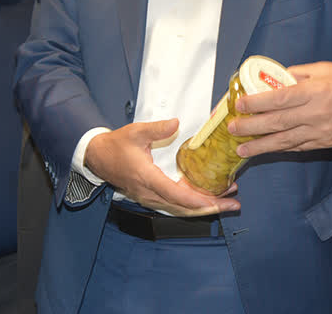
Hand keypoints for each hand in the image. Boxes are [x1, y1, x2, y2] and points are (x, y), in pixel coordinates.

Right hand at [86, 119, 240, 216]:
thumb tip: (176, 123)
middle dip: (210, 207)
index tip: (214, 201)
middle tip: (233, 206)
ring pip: (180, 208)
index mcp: (146, 177)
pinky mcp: (151, 196)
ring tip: (228, 202)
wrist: (97, 157)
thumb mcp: (136, 132)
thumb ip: (157, 129)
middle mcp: (149, 192)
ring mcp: (149, 197)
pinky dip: (193, 204)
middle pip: (182, 207)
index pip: (173, 194)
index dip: (194, 200)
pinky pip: (175, 205)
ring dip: (204, 207)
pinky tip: (208, 199)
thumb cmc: (116, 145)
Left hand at [228, 62, 331, 156]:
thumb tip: (274, 78)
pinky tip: (267, 149)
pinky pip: (298, 147)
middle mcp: (316, 114)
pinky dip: (281, 149)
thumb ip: (298, 74)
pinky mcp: (325, 143)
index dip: (256, 103)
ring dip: (261, 146)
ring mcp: (320, 132)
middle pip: (277, 122)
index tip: (239, 104)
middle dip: (251, 127)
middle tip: (232, 128)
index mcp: (315, 92)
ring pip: (285, 141)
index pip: (279, 99)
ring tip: (241, 149)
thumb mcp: (324, 69)